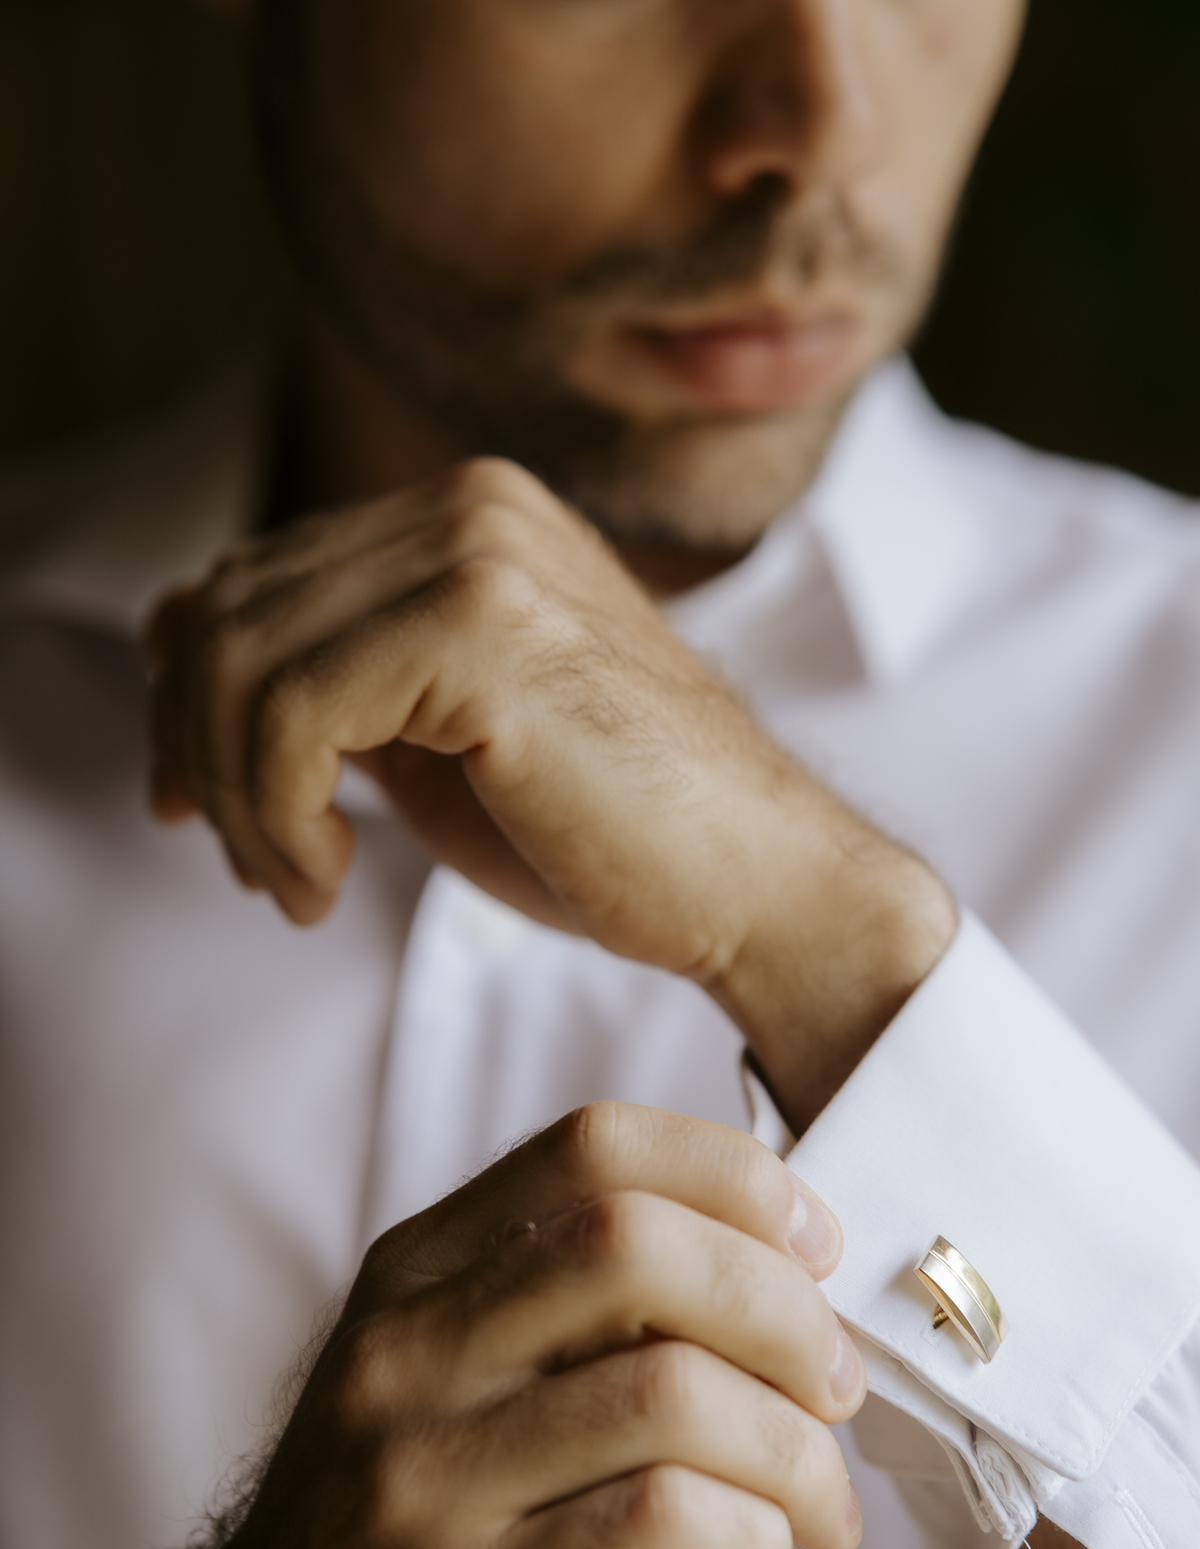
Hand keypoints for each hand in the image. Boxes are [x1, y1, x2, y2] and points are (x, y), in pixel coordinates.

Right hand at [89, 1105, 864, 1548]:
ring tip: (816, 1505)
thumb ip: (571, 1304)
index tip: (810, 1244)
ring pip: (675, 1393)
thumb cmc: (402, 1520)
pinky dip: (756, 1542)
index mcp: (415, 1271)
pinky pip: (667, 1524)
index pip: (593, 1149)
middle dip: (782, 1307)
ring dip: (795, 1450)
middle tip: (830, 1385)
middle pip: (639, 1245)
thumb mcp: (444, 1370)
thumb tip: (778, 1269)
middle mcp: (408, 1354)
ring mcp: (426, 1481)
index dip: (733, 1176)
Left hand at [147, 459, 954, 1129]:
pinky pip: (292, 714)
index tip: (188, 807)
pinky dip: (277, 817)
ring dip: (240, 802)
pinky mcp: (482, 624)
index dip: (189, 698)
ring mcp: (479, 550)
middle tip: (249, 865)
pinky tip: (328, 880)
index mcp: (465, 514)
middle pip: (230, 612)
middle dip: (200, 755)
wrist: (755, 880)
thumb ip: (328, 681)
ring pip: (244, 663)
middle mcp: (468, 504)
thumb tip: (171, 646)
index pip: (255, 576)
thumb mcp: (432, 737)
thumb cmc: (609, 831)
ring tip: (296, 884)